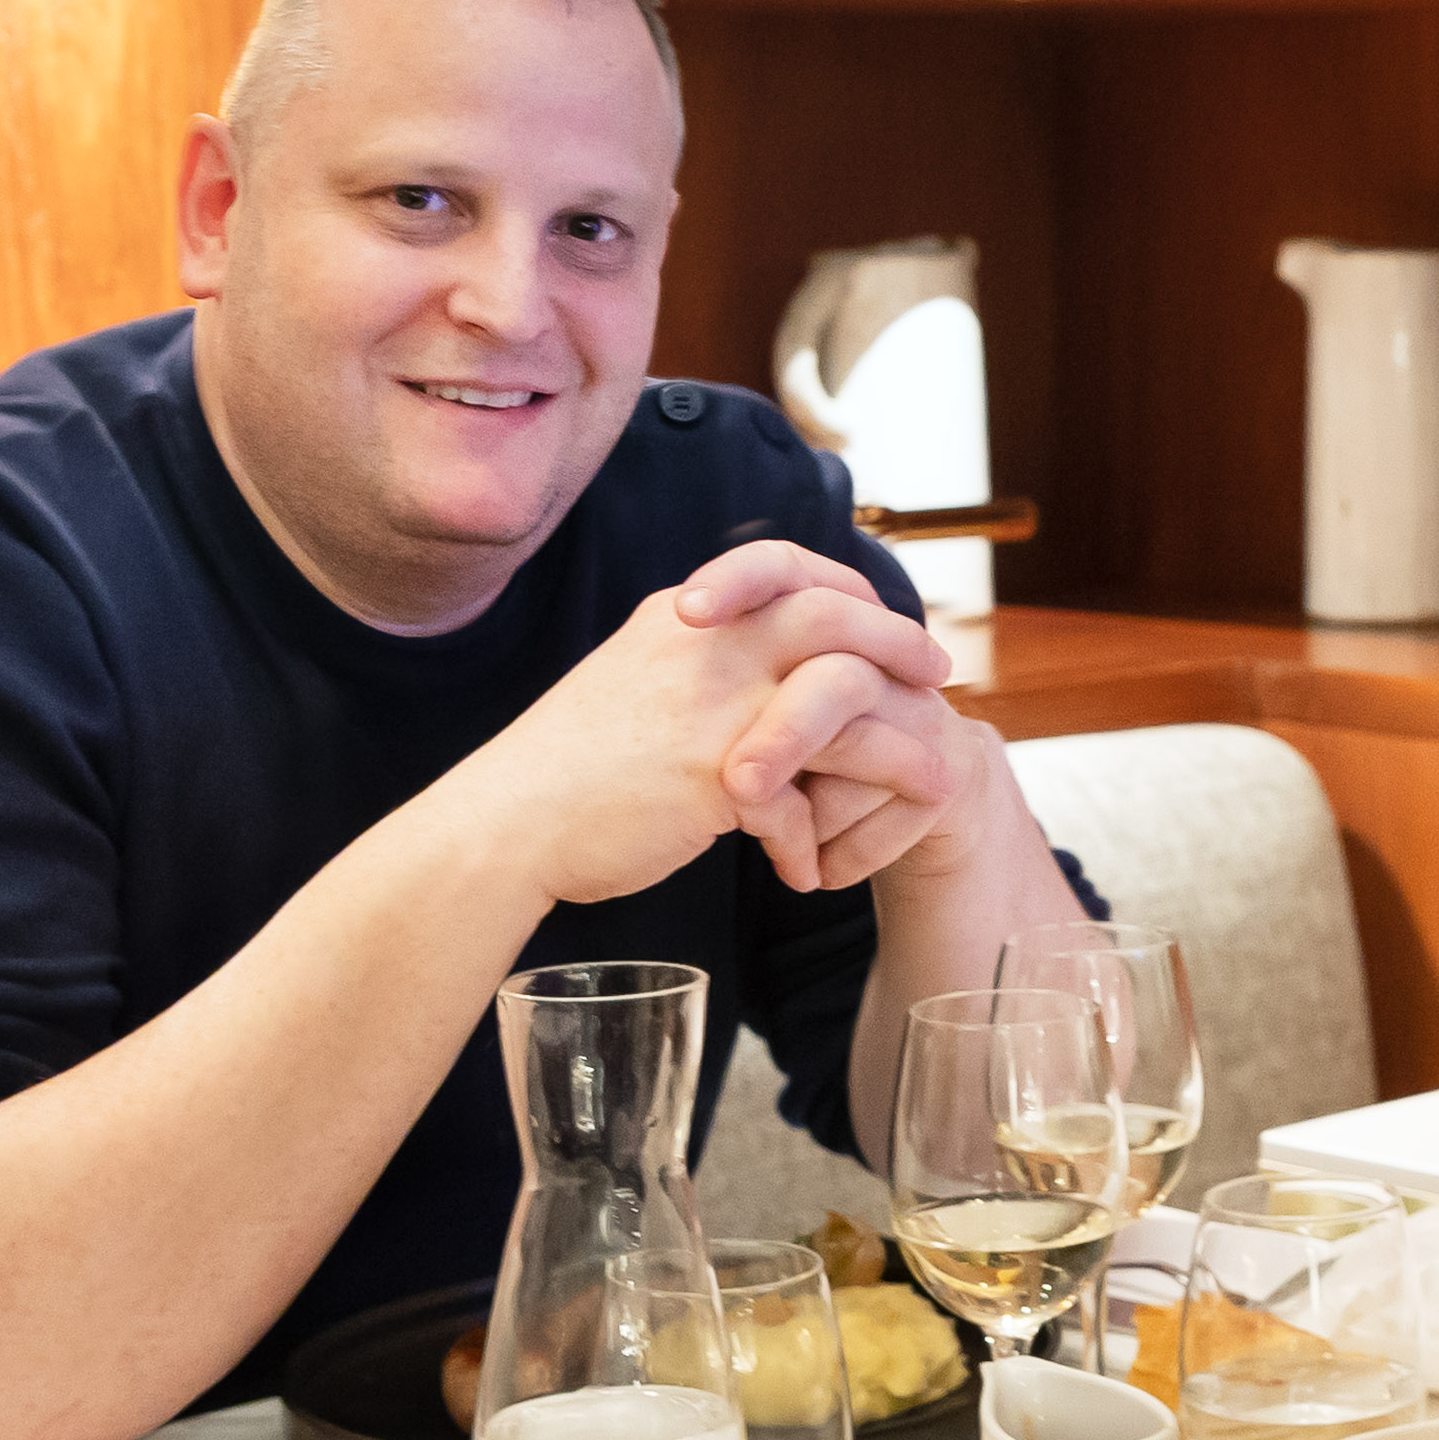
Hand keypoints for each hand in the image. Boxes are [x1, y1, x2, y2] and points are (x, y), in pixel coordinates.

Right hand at [467, 541, 950, 906]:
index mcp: (683, 619)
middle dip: (894, 640)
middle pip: (829, 611)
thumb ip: (702, 668)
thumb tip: (768, 678)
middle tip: (937, 674)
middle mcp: (699, 646)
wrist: (502, 823)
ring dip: (888, 748)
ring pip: (838, 703)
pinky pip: (794, 802)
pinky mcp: (709, 776)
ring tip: (921, 781)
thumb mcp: (637, 683)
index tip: (889, 621)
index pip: (787, 568)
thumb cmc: (567, 770)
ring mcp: (707, 706)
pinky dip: (807, 840)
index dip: (850, 590)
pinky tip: (803, 871)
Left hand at [673, 554, 1007, 896]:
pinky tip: (816, 874)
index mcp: (821, 624)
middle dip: (789, 735)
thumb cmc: (788, 764)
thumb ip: (715, 673)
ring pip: (865, 753)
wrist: (886, 820)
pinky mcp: (945, 777)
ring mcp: (919, 717)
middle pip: (836, 678)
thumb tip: (663, 641)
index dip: (738, 580)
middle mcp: (877, 661)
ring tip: (776, 850)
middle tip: (738, 784)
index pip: (781, 569)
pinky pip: (896, 810)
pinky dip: (849, 850)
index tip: (687, 613)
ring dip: (814, 813)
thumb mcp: (740, 710)